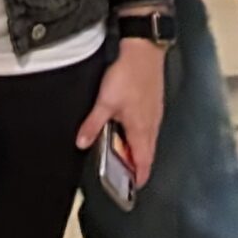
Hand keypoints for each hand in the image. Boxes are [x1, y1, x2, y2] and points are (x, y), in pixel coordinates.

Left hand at [78, 37, 166, 187]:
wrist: (143, 50)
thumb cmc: (128, 76)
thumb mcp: (104, 102)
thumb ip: (93, 124)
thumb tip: (81, 143)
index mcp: (142, 130)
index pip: (144, 162)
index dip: (139, 176)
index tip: (132, 187)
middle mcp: (152, 125)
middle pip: (147, 153)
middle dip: (136, 165)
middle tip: (123, 173)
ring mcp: (155, 114)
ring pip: (148, 140)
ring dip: (137, 150)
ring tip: (122, 154)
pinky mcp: (154, 103)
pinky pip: (148, 127)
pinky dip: (139, 135)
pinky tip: (127, 129)